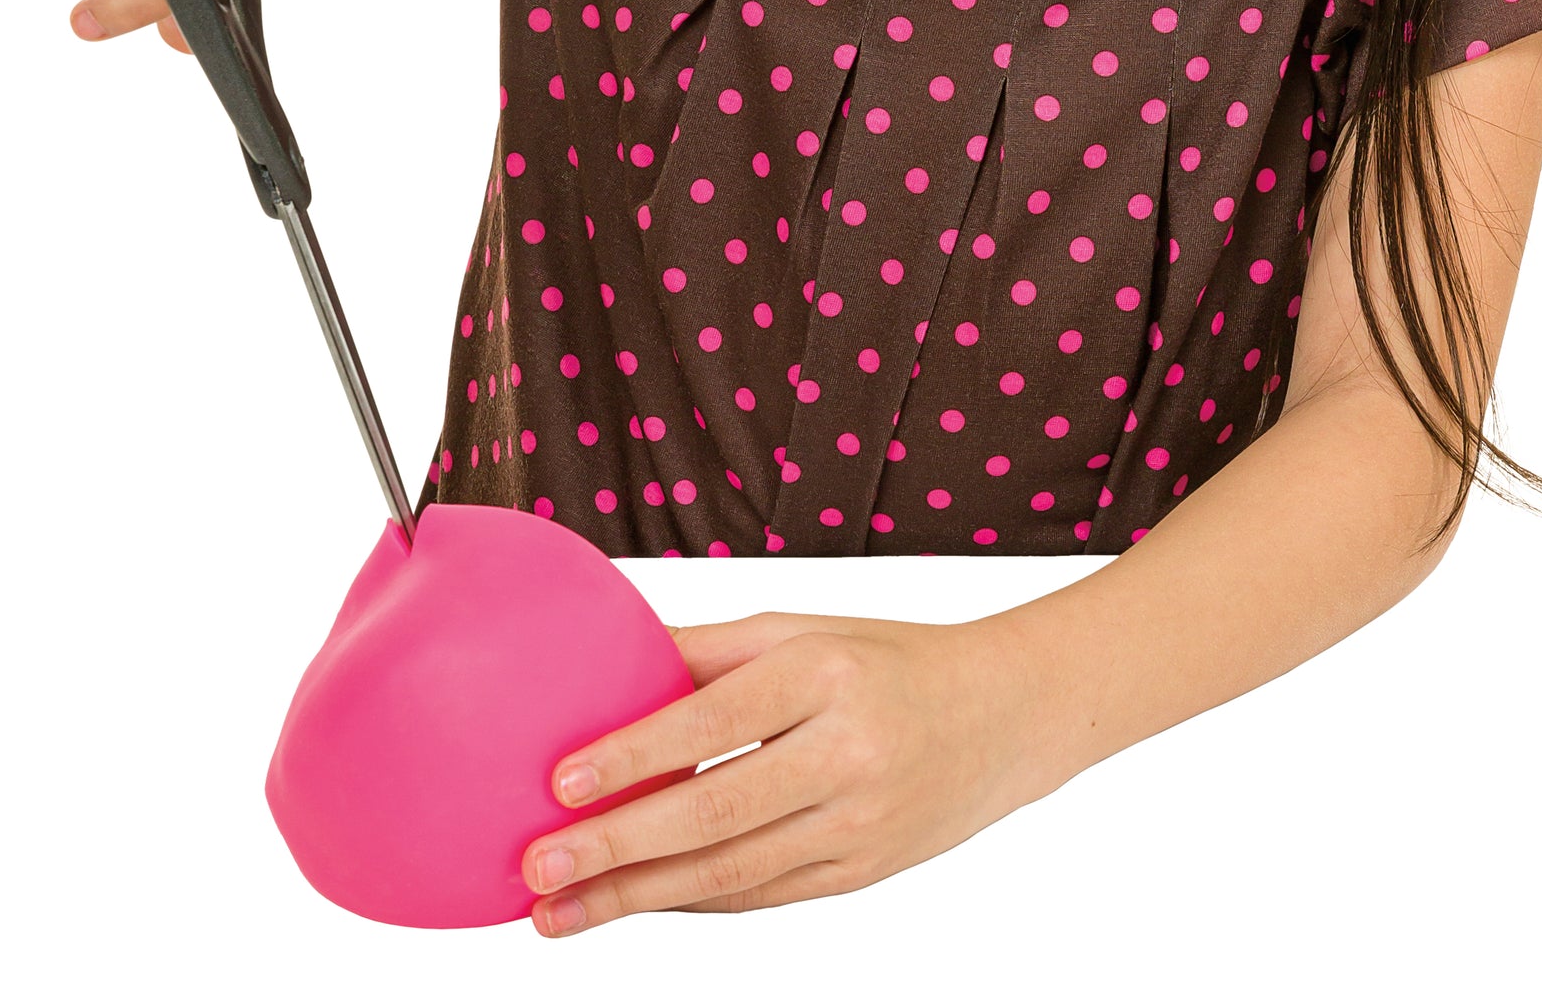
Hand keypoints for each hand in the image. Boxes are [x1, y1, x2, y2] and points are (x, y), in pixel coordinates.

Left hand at [518, 605, 1053, 934]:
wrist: (1004, 719)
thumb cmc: (885, 659)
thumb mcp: (804, 630)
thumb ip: (709, 650)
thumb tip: (610, 648)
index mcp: (826, 675)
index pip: (716, 719)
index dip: (636, 752)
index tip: (561, 781)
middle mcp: (847, 754)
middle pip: (715, 811)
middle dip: (617, 847)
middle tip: (537, 865)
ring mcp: (859, 824)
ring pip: (732, 873)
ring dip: (636, 897)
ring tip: (558, 911)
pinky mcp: (862, 875)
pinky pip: (761, 895)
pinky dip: (691, 903)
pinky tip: (634, 904)